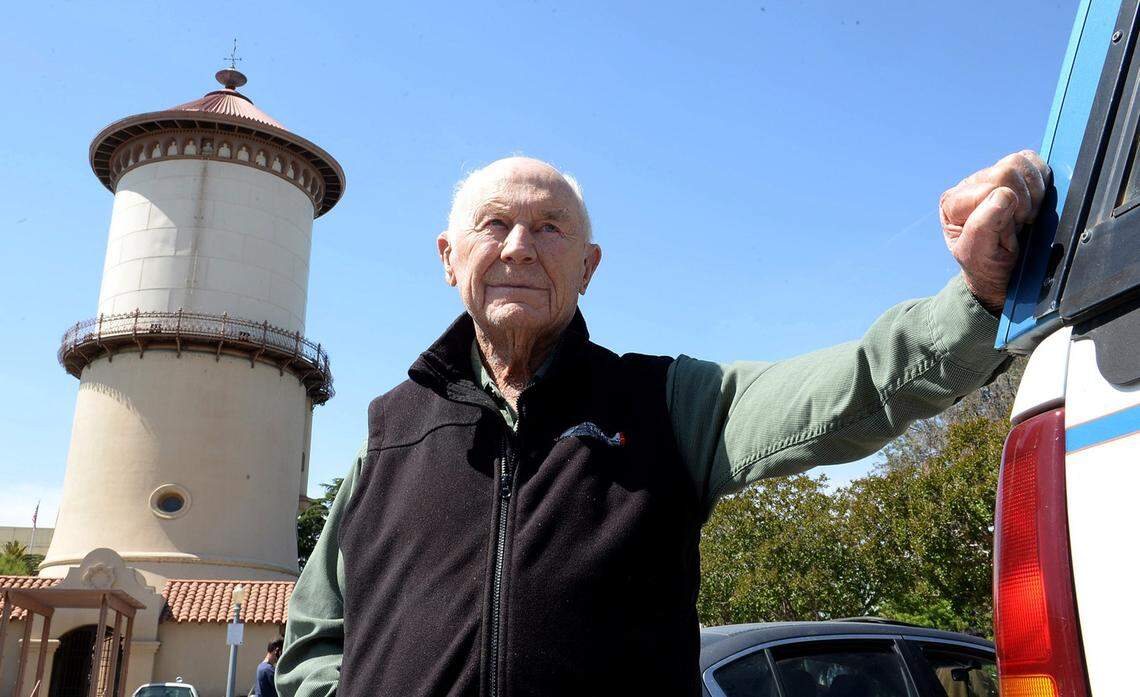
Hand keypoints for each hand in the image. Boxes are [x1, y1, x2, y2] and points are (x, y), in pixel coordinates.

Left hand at [939, 150, 1050, 312]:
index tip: (1008, 232)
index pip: (991, 187)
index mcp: (953, 203)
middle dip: (1022, 202)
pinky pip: (1031, 160)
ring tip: (1024, 216)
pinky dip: (1040, 181)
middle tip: (1018, 224)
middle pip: (1006, 171)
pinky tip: (1032, 202)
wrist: (1001, 272)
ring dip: (1032, 193)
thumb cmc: (985, 265)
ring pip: (1020, 162)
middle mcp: (969, 185)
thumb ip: (983, 226)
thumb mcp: (977, 253)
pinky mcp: (1013, 174)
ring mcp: (990, 176)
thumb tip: (1003, 194)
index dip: (1009, 210)